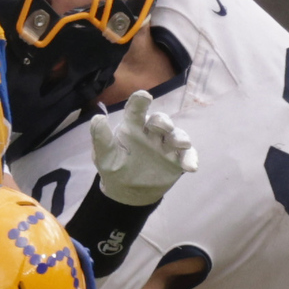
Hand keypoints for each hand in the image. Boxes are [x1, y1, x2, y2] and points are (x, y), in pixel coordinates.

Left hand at [91, 87, 197, 205]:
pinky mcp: (177, 159)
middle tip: (164, 126)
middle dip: (163, 121)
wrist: (127, 192)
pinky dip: (190, 159)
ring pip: (177, 136)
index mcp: (133, 126)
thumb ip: (101, 138)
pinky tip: (191, 167)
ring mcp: (166, 145)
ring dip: (181, 138)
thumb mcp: (104, 155)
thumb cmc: (114, 167)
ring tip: (182, 144)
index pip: (136, 110)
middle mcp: (152, 132)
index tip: (144, 96)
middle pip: (161, 121)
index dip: (140, 101)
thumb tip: (97, 117)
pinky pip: (187, 155)